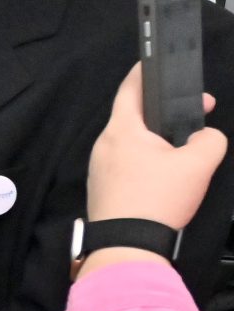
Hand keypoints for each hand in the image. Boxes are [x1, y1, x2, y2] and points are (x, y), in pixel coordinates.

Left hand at [87, 66, 224, 229]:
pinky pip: (128, 162)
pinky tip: (167, 171)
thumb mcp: (197, 165)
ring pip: (132, 142)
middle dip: (166, 111)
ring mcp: (100, 167)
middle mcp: (104, 144)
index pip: (130, 89)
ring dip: (158, 138)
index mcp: (121, 130)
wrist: (126, 245)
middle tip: (197, 110)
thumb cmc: (157, 199)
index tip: (156, 64)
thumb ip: (209, 140)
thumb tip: (206, 136)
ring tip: (187, 143)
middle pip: (135, 117)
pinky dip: (148, 158)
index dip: (144, 73)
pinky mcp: (104, 187)